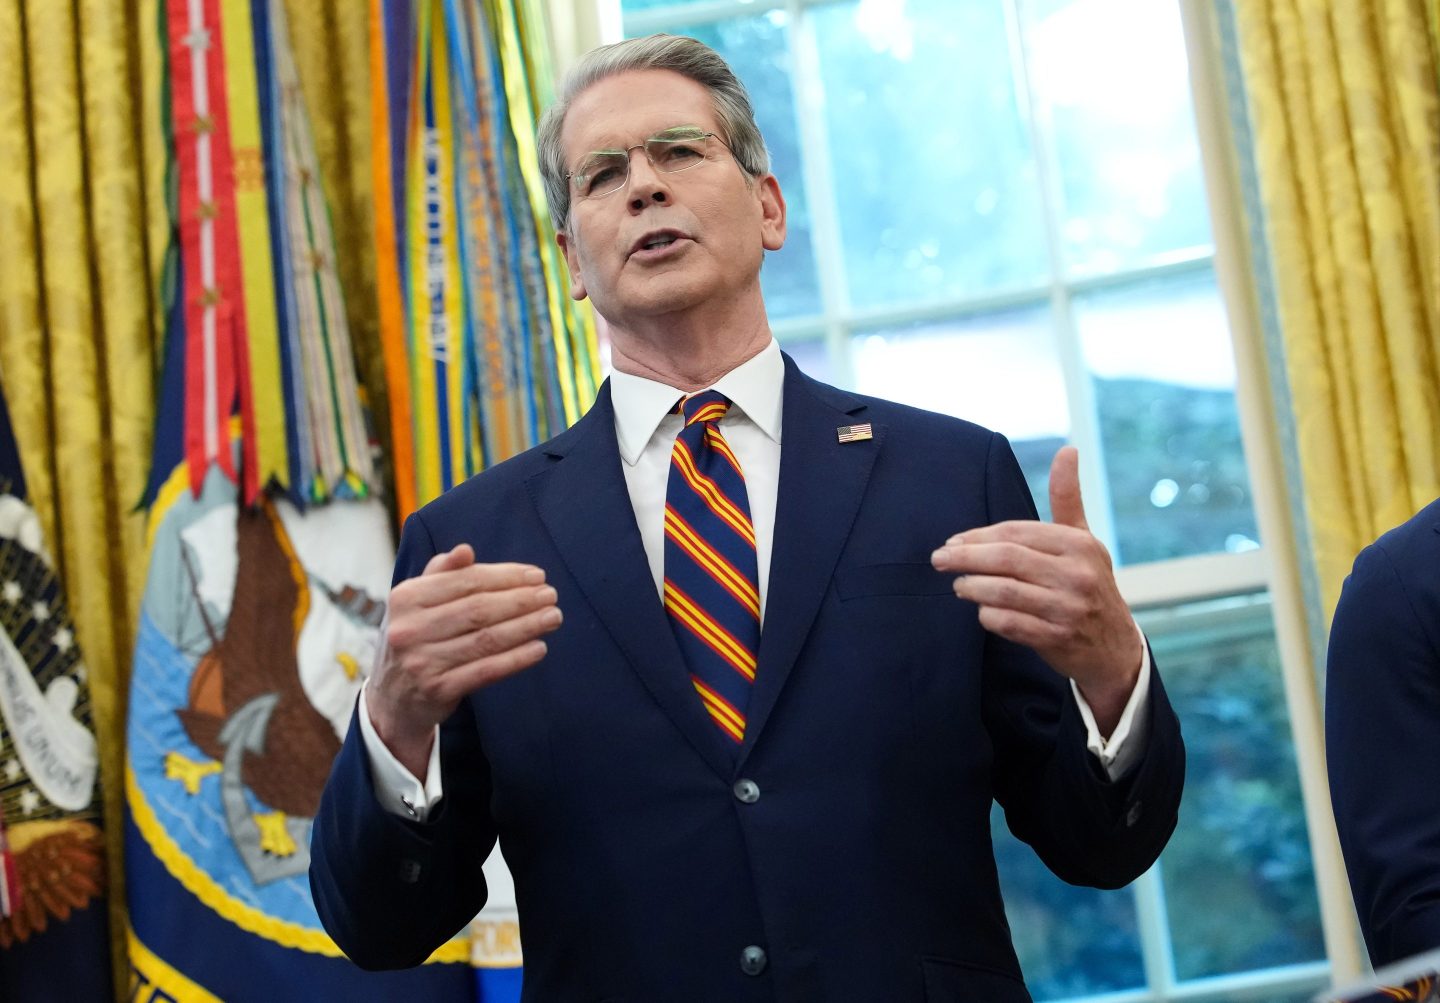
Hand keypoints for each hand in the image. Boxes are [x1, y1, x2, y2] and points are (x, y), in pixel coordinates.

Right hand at [367, 544, 561, 775]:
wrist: (392, 699)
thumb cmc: (415, 638)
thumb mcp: (416, 603)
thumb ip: (441, 574)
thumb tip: (466, 550)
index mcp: (406, 598)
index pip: (465, 581)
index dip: (505, 576)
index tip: (536, 575)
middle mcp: (410, 629)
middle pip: (479, 609)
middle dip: (521, 600)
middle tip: (551, 595)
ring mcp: (422, 661)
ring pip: (486, 639)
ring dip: (526, 626)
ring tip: (553, 617)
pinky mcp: (438, 690)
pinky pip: (486, 670)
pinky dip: (516, 659)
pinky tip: (539, 648)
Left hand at [930, 446, 1140, 732]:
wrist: (1114, 647)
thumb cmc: (1088, 583)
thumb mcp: (1084, 539)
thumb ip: (1067, 497)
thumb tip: (1067, 449)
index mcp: (1079, 545)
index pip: (1016, 532)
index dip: (978, 536)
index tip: (953, 540)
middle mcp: (1076, 574)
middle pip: (1006, 559)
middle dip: (965, 557)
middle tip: (939, 559)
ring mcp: (1068, 608)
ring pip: (1003, 592)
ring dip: (971, 587)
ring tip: (958, 585)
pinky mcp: (1057, 638)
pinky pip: (1009, 623)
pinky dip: (988, 616)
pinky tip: (981, 611)